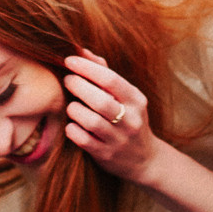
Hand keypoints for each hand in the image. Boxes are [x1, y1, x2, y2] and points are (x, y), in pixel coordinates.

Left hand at [64, 51, 162, 181]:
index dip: (87, 68)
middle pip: (100, 100)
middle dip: (78, 86)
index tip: (69, 60)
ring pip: (90, 121)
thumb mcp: (126, 97)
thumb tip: (81, 52)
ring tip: (71, 105)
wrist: (145, 159)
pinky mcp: (106, 155)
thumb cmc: (128, 119)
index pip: (110, 79)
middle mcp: (131, 120)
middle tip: (67, 80)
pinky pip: (83, 140)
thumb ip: (104, 73)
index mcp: (136, 100)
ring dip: (74, 109)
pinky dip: (73, 130)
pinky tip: (72, 125)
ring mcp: (119, 139)